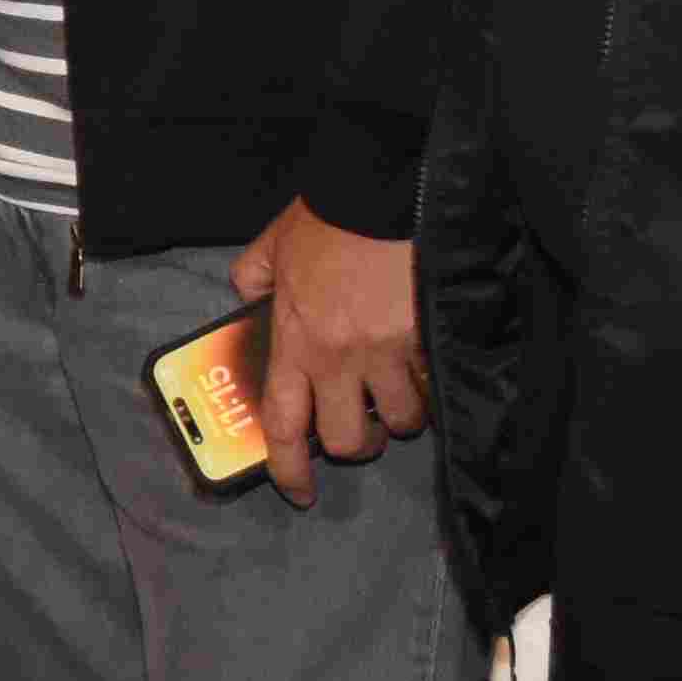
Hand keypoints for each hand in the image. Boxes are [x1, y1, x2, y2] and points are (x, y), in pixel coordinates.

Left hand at [224, 198, 427, 504]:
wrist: (384, 189)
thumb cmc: (328, 218)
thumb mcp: (273, 246)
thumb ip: (253, 277)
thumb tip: (247, 296)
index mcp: (295, 340)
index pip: (284, 425)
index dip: (288, 470)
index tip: (299, 491)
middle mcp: (338, 357)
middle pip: (349, 440)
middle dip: (358, 444)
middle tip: (363, 426)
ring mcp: (387, 351)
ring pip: (402, 420)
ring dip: (402, 414)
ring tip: (399, 389)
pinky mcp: (428, 338)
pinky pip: (434, 385)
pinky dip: (432, 385)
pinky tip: (428, 365)